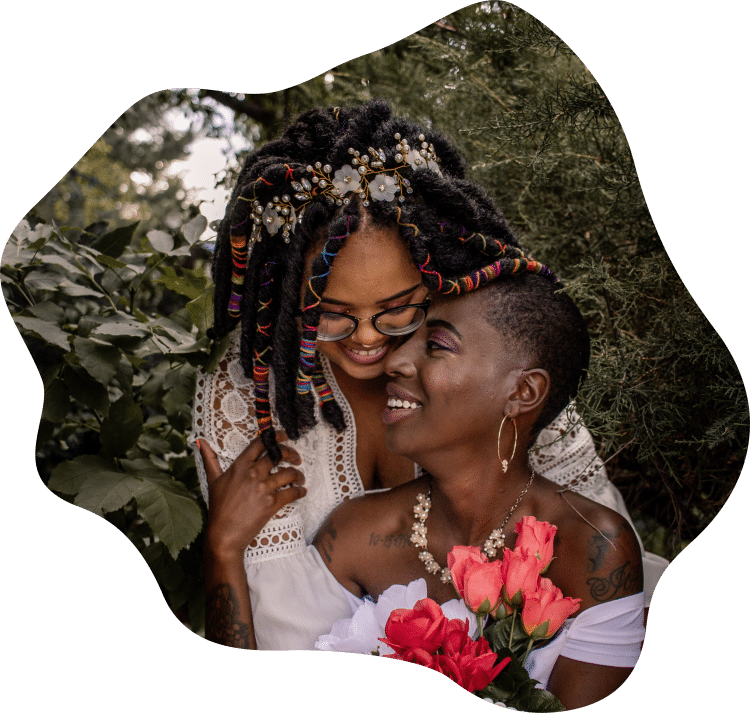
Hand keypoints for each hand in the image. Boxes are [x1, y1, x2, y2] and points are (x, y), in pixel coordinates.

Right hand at [197, 434, 305, 559]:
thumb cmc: (218, 508)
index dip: (275, 436)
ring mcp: (263, 488)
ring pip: (289, 473)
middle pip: (279, 454)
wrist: (223, 534)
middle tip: (296, 458)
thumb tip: (200, 441)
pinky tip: (302, 491)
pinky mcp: (272, 503)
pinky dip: (300, 491)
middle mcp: (253, 473)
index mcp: (240, 466)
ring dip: (299, 474)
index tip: (284, 435)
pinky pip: (292, 492)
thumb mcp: (213, 480)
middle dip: (292, 453)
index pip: (261, 443)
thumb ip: (210, 459)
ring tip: (300, 478)